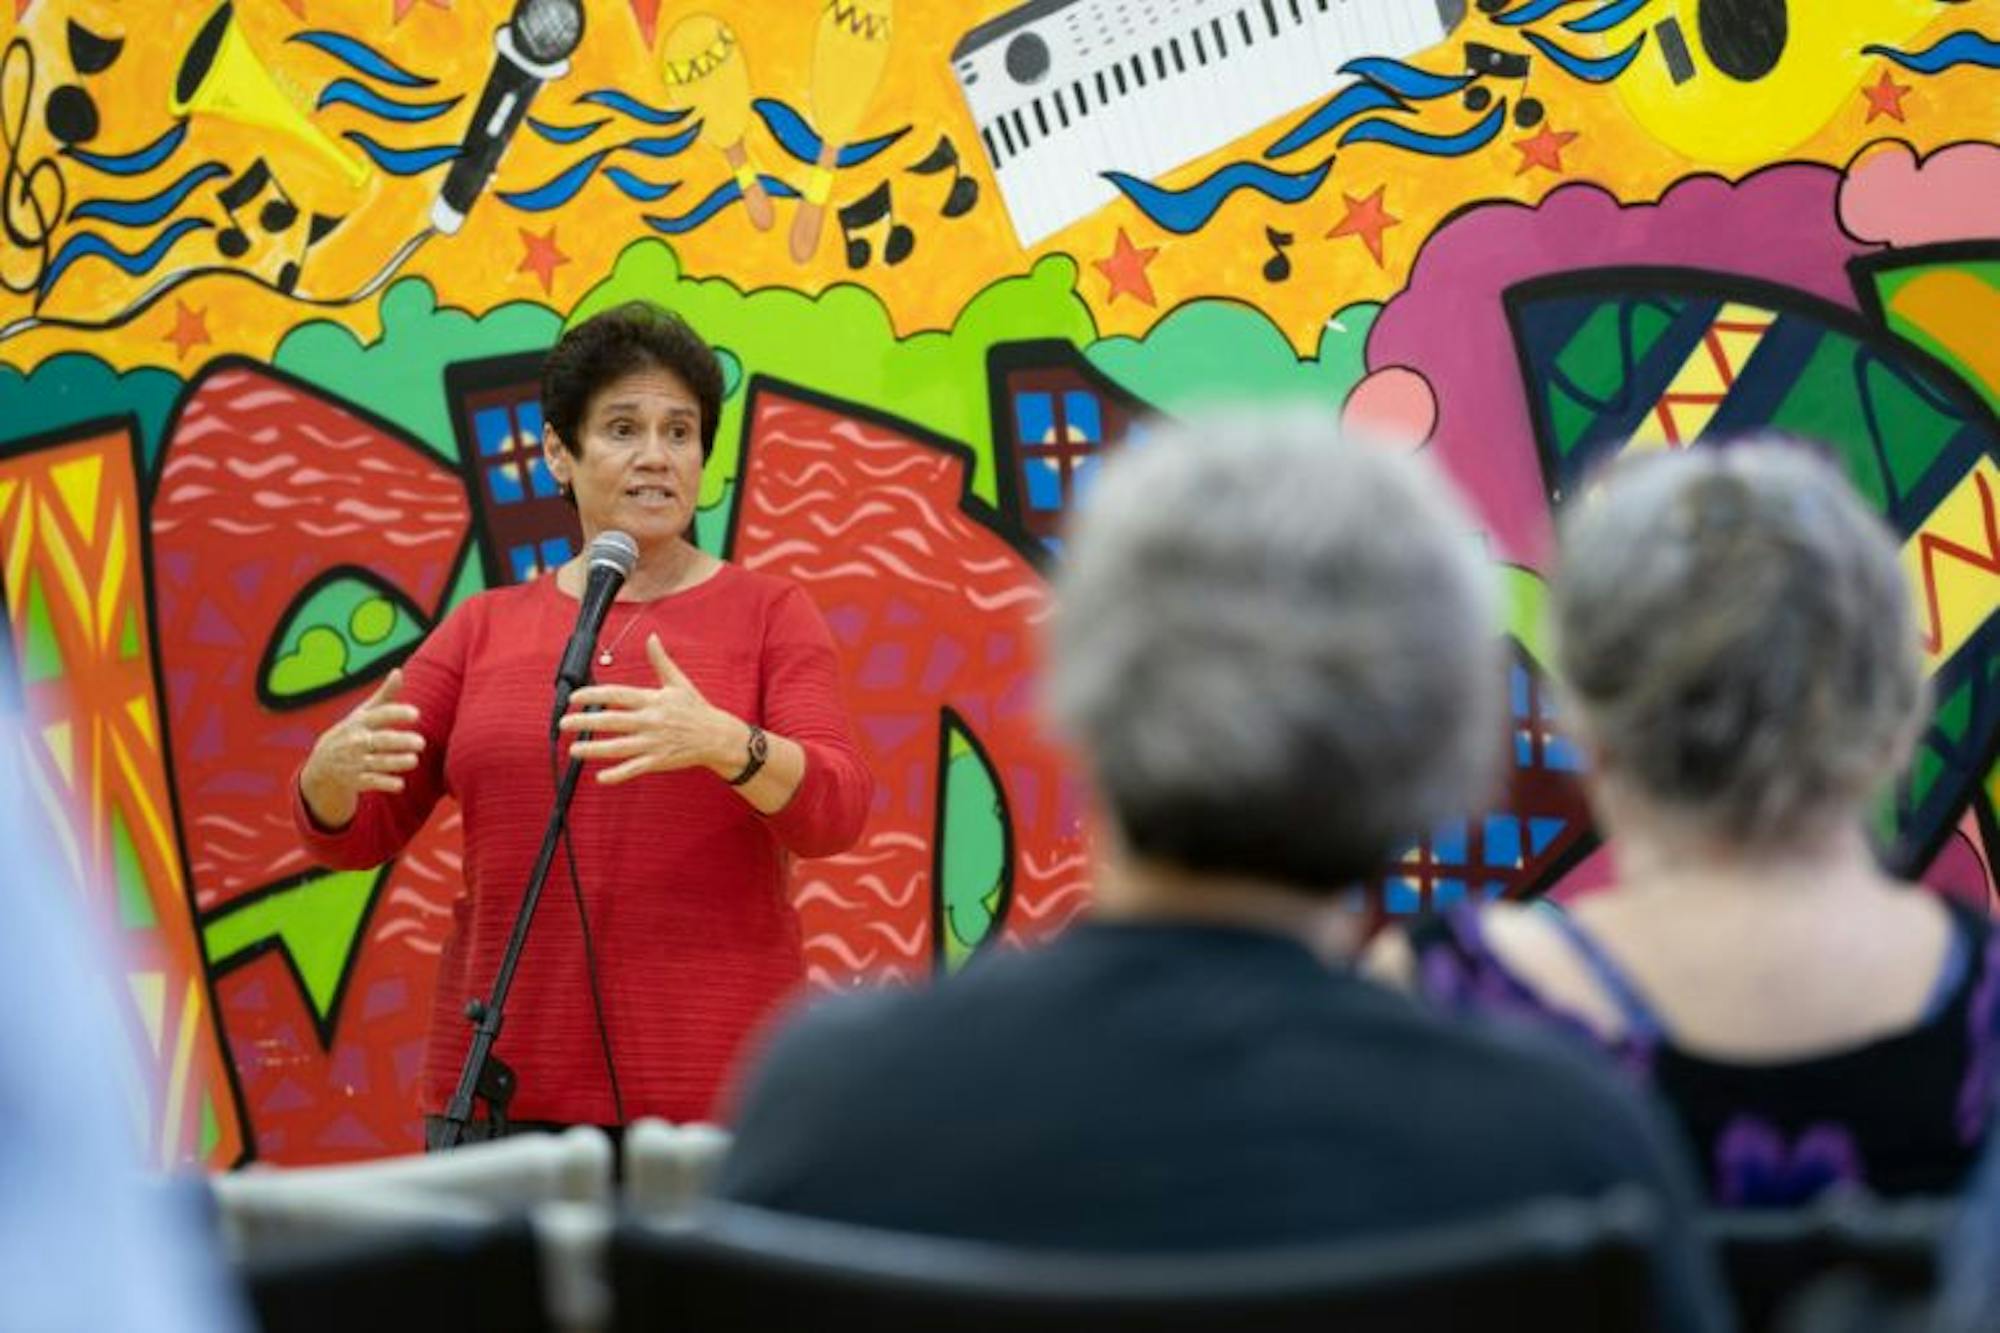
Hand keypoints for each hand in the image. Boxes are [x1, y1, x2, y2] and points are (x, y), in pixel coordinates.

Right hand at [301, 669, 424, 826]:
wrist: (322, 764)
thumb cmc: (353, 732)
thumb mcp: (364, 713)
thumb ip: (385, 695)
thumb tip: (398, 672)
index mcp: (360, 722)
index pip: (379, 715)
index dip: (397, 713)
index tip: (416, 714)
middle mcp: (356, 741)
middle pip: (380, 741)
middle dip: (399, 741)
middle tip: (421, 742)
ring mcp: (355, 761)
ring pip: (377, 762)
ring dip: (396, 762)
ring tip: (414, 760)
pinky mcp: (356, 781)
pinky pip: (371, 783)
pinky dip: (385, 784)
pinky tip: (400, 784)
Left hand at [560, 635, 739, 784]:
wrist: (717, 737)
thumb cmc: (696, 708)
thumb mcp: (679, 682)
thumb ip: (661, 661)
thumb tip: (652, 637)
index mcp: (652, 700)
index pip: (617, 694)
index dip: (593, 695)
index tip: (574, 698)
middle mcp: (651, 721)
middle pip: (613, 721)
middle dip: (585, 722)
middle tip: (564, 723)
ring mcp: (654, 743)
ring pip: (619, 747)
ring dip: (595, 749)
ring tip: (574, 749)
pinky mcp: (659, 761)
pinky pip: (635, 768)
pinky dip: (618, 774)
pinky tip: (600, 777)